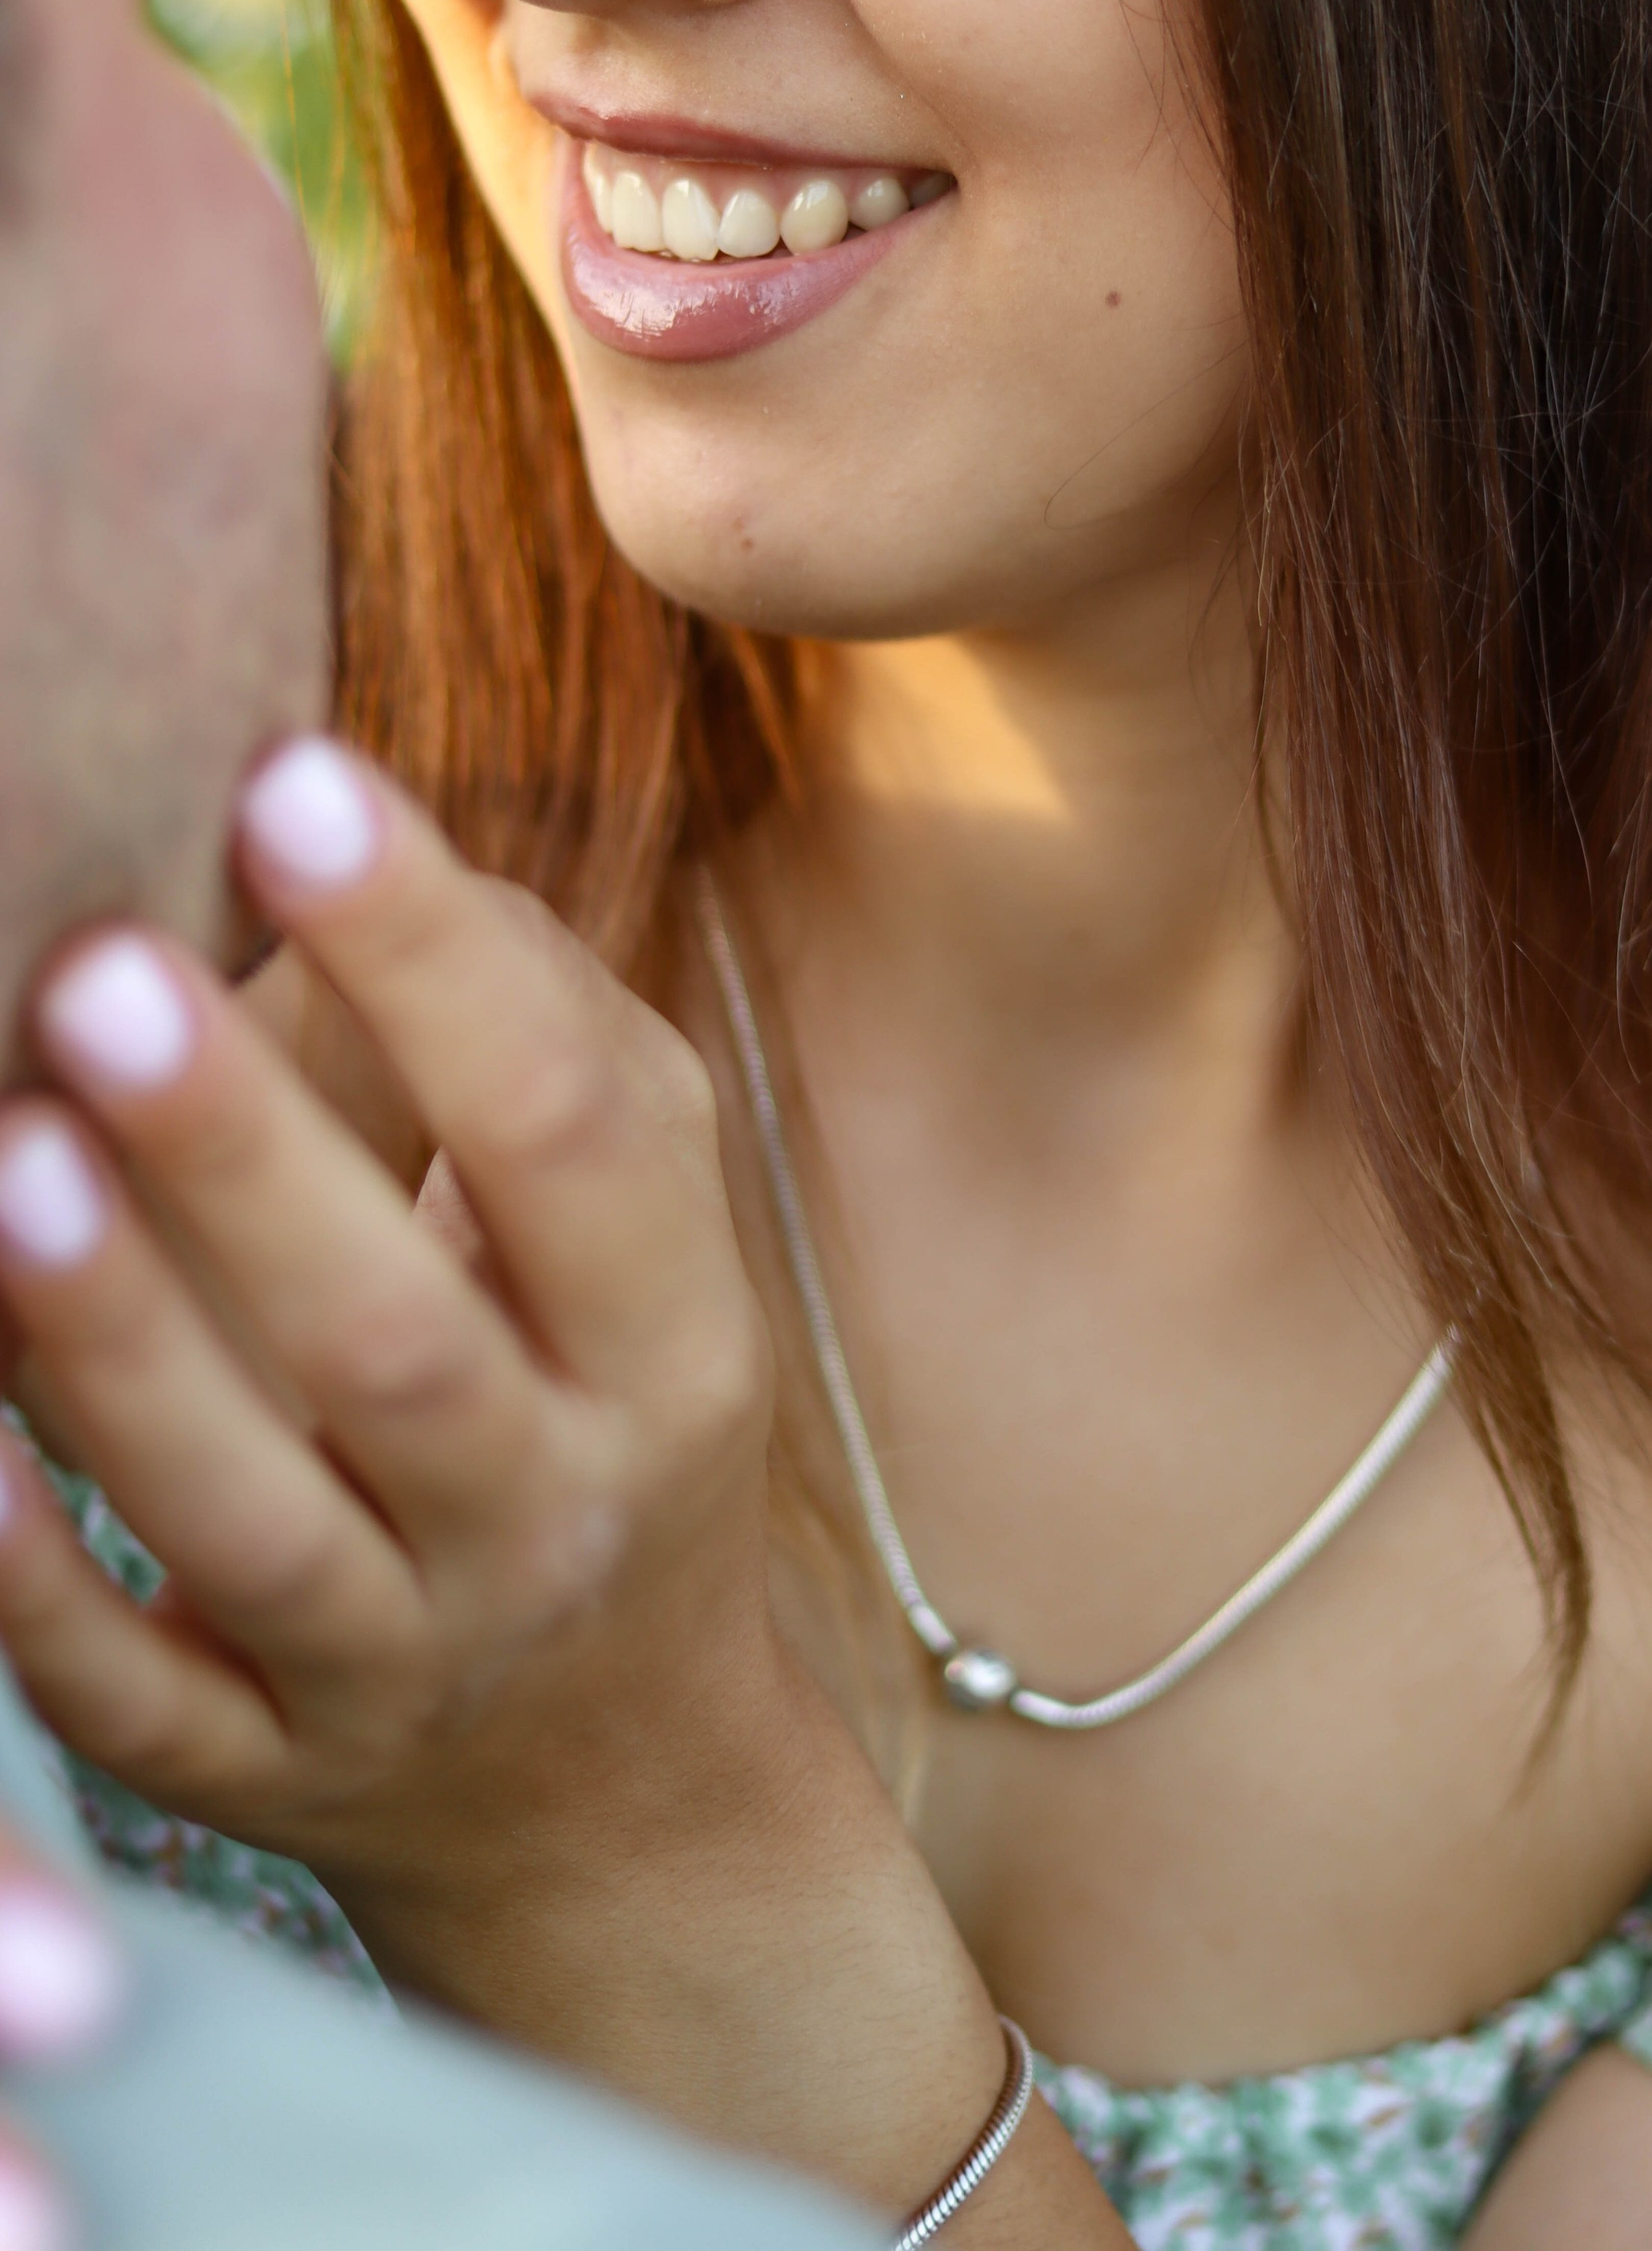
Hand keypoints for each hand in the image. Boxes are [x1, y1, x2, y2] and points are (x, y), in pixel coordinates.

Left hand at [0, 741, 1125, 2236]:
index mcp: (669, 1345)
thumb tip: (364, 843)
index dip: (437, 958)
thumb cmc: (610, 1418)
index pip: (572, 1132)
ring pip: (259, 1521)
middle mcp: (552, 1512)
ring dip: (124, 1348)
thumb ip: (550, 1042)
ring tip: (8, 1160)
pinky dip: (39, 1594)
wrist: (624, 1786)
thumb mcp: (649, 1247)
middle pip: (401, 1342)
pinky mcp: (270, 1776)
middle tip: (100, 973)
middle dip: (248, 1156)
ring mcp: (407, 1663)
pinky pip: (140, 1705)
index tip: (293, 782)